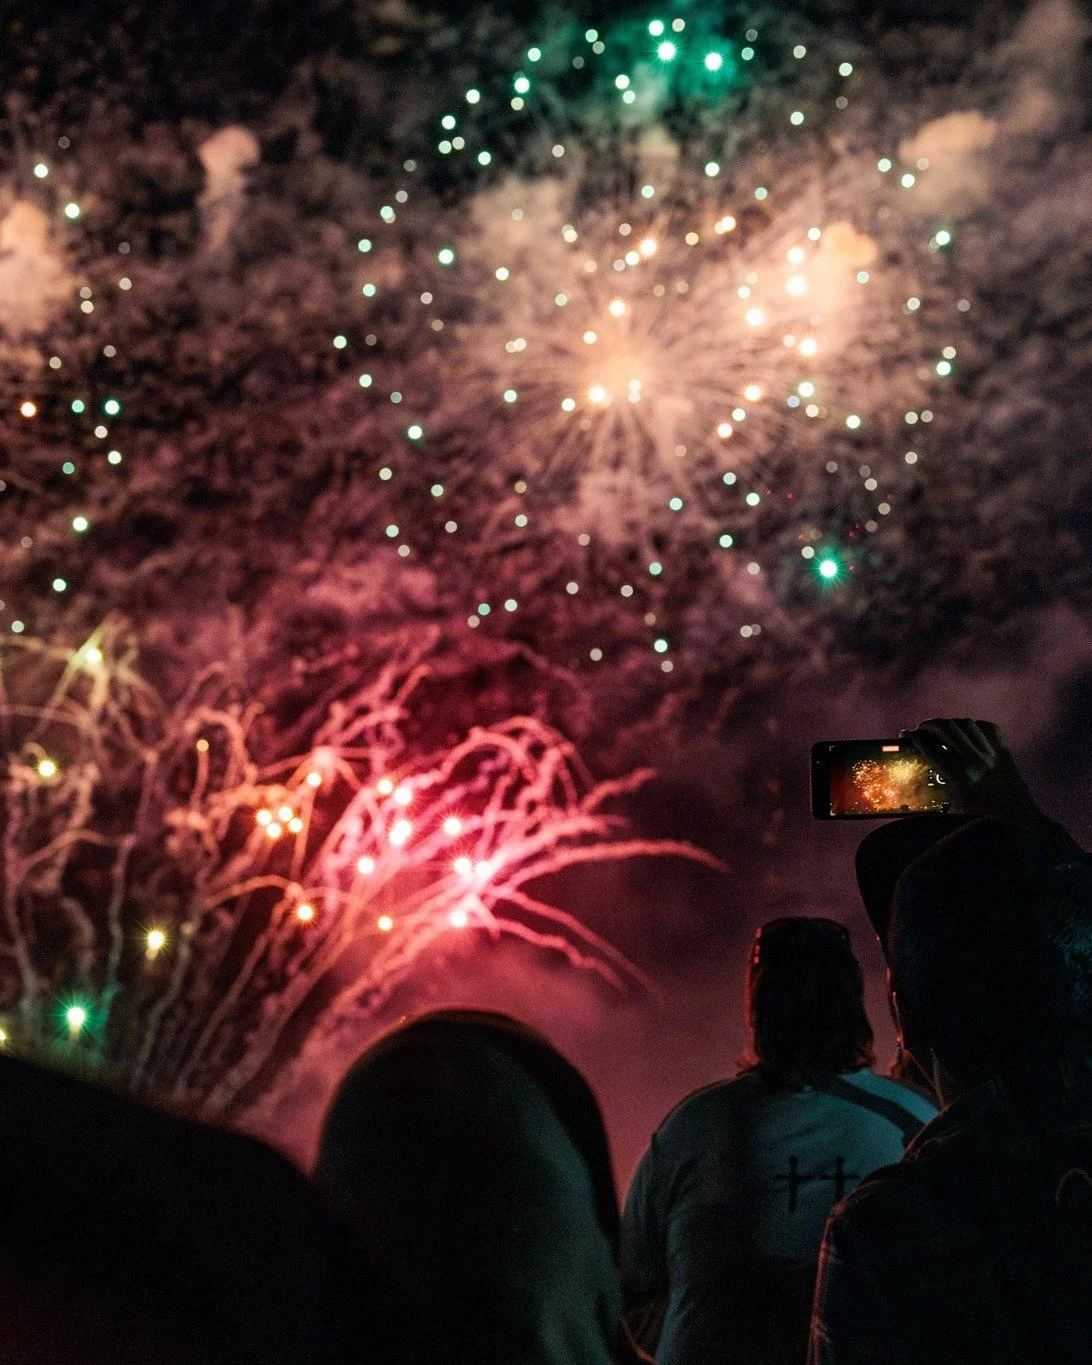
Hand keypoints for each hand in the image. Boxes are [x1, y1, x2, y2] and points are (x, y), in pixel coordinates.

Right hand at [901, 718, 1044, 825]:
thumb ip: (935, 801)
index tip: (905, 734)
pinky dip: (975, 725)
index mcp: (961, 780)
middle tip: (920, 728)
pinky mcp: (1006, 754)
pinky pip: (989, 729)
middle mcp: (976, 763)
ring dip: (950, 723)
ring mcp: (993, 756)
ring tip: (940, 728)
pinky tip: (966, 731)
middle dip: (929, 725)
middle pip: (947, 730)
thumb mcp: (954, 815)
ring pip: (967, 725)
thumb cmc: (985, 825)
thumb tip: (913, 795)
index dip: (916, 739)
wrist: (1022, 824)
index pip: (933, 750)